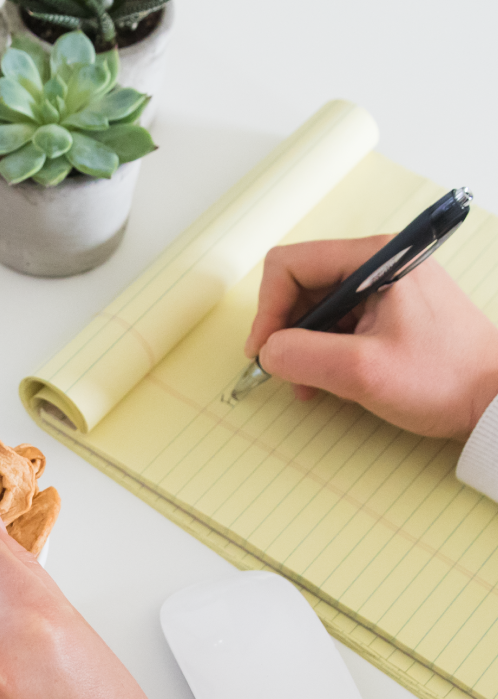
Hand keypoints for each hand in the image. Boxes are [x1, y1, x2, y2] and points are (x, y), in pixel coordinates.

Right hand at [244, 237, 497, 439]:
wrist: (494, 398)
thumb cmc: (444, 379)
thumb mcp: (361, 371)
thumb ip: (301, 356)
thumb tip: (267, 352)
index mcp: (375, 259)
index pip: (290, 266)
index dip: (268, 310)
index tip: (264, 351)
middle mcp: (379, 263)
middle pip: (300, 286)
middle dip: (285, 331)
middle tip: (284, 370)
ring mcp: (385, 286)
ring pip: (316, 307)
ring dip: (302, 346)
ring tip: (310, 383)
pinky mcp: (389, 310)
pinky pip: (337, 322)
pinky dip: (322, 351)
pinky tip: (327, 380)